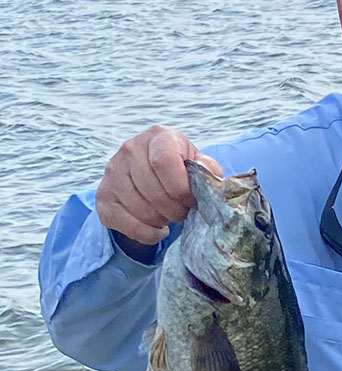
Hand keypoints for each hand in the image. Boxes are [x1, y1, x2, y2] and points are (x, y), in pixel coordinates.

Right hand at [96, 125, 221, 244]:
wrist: (154, 175)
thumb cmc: (182, 170)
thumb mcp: (199, 165)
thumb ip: (207, 170)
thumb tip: (206, 177)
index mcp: (158, 136)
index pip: (163, 162)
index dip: (181, 188)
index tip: (190, 200)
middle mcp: (130, 149)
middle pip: (153, 190)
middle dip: (174, 210)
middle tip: (182, 212)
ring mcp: (112, 172)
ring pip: (140, 210)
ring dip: (161, 221)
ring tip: (168, 215)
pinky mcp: (103, 196)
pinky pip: (127, 225)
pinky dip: (147, 234)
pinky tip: (157, 228)